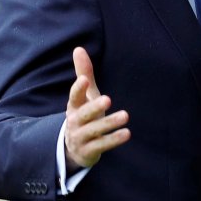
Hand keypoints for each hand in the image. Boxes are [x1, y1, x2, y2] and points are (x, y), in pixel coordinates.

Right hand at [64, 47, 129, 169]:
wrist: (75, 149)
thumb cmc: (84, 115)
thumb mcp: (84, 96)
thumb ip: (83, 73)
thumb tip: (79, 48)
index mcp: (74, 107)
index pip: (74, 96)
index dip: (79, 88)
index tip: (85, 80)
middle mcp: (75, 122)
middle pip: (84, 114)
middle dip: (95, 107)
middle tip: (108, 99)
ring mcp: (80, 138)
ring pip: (94, 130)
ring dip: (109, 123)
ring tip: (125, 115)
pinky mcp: (89, 151)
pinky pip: (101, 145)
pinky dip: (113, 139)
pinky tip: (126, 133)